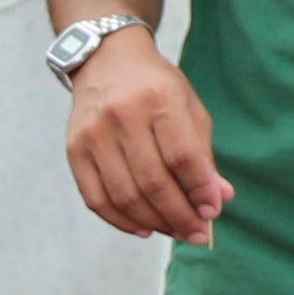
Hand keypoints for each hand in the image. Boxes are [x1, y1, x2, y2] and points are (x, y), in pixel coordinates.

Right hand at [61, 28, 227, 246]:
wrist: (106, 61)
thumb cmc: (155, 87)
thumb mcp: (188, 108)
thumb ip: (202, 154)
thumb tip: (218, 199)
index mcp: (158, 98)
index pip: (182, 156)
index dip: (199, 190)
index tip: (213, 212)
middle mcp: (122, 115)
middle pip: (153, 181)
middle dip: (179, 215)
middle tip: (195, 233)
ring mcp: (93, 134)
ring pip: (124, 195)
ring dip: (153, 222)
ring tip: (174, 231)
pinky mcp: (74, 150)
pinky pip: (96, 199)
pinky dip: (121, 221)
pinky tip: (142, 228)